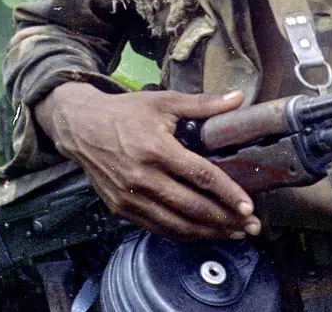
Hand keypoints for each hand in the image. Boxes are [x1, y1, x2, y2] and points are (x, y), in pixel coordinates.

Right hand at [35, 83, 260, 240]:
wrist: (79, 127)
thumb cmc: (125, 113)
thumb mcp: (163, 102)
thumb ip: (203, 104)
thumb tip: (238, 98)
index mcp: (157, 150)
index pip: (200, 176)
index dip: (227, 192)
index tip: (248, 205)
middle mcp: (143, 178)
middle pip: (192, 207)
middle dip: (225, 220)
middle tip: (251, 226)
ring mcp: (130, 198)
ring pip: (176, 224)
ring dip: (208, 232)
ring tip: (234, 233)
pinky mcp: (120, 209)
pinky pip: (157, 228)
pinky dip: (182, 234)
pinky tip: (202, 233)